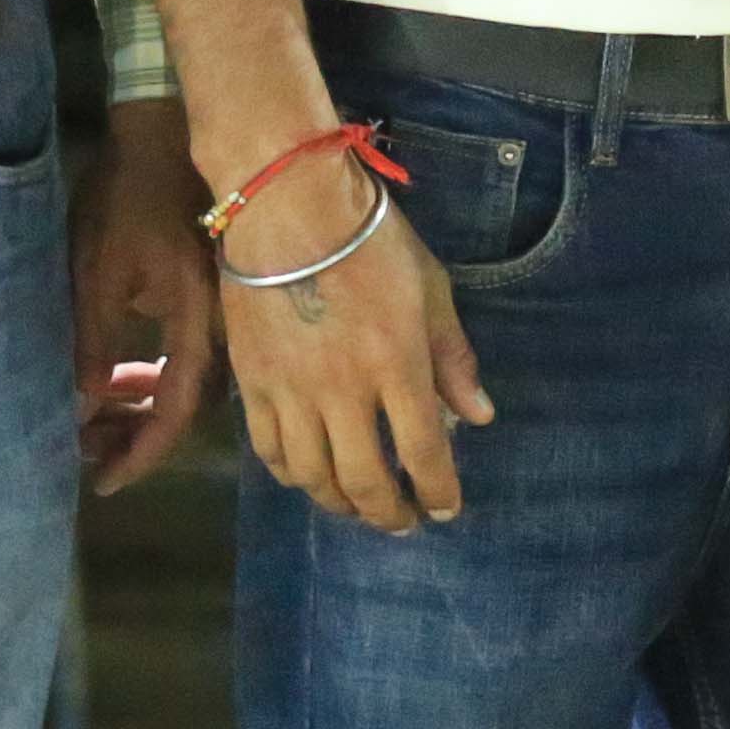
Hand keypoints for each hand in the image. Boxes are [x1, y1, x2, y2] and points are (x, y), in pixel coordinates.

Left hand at [70, 113, 218, 495]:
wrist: (163, 134)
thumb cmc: (127, 196)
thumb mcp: (97, 270)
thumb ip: (94, 341)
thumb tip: (84, 409)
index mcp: (196, 320)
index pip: (174, 410)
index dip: (141, 454)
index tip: (101, 483)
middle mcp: (216, 324)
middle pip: (182, 405)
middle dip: (134, 438)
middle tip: (85, 456)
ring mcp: (212, 311)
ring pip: (180, 383)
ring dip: (138, 408)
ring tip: (91, 424)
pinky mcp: (200, 297)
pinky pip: (178, 356)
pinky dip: (147, 378)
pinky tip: (117, 380)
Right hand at [209, 151, 491, 532]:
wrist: (287, 205)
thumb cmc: (370, 239)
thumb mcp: (431, 289)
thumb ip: (453, 358)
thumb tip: (478, 418)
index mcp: (397, 365)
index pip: (422, 453)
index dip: (438, 492)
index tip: (446, 510)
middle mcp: (343, 390)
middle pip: (365, 480)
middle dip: (388, 513)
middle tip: (403, 523)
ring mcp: (291, 390)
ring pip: (313, 476)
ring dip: (339, 503)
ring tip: (358, 507)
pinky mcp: (250, 381)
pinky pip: (269, 449)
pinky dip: (291, 475)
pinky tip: (307, 476)